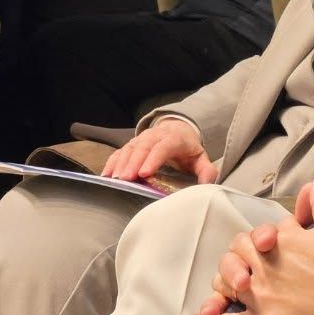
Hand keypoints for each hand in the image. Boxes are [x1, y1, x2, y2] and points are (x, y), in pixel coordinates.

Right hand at [100, 119, 218, 182]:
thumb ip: (206, 171)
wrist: (177, 130)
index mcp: (174, 139)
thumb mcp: (200, 158)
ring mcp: (141, 139)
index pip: (163, 147)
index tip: (145, 173)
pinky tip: (107, 175)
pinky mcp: (131, 145)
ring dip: (121, 163)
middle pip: (142, 147)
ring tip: (115, 179)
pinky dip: (112, 162)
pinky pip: (120, 152)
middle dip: (133, 163)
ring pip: (129, 148)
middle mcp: (155, 136)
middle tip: (126, 178)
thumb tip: (207, 184)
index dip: (153, 159)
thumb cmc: (187, 149)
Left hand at [186, 176, 313, 314]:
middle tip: (251, 269)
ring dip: (223, 286)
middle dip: (238, 259)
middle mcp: (265, 266)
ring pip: (226, 285)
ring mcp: (262, 296)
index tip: (272, 246)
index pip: (256, 234)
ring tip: (227, 290)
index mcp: (280, 239)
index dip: (261, 240)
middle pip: (234, 255)